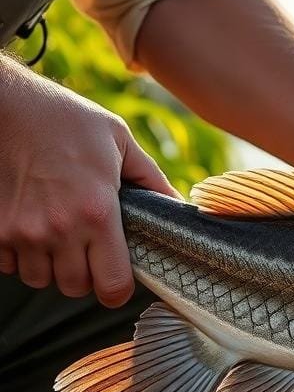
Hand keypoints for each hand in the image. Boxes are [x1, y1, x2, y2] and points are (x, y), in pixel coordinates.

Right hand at [0, 59, 179, 306]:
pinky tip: (29, 228)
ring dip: (50, 266)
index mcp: (97, 212)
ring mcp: (21, 232)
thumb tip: (179, 206)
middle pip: (75, 288)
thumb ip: (152, 180)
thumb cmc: (67, 120)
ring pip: (40, 279)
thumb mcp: (120, 143)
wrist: (7, 103)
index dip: (118, 288)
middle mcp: (58, 229)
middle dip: (84, 276)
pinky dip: (19, 255)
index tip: (117, 276)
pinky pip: (8, 265)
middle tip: (87, 250)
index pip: (112, 286)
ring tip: (57, 236)